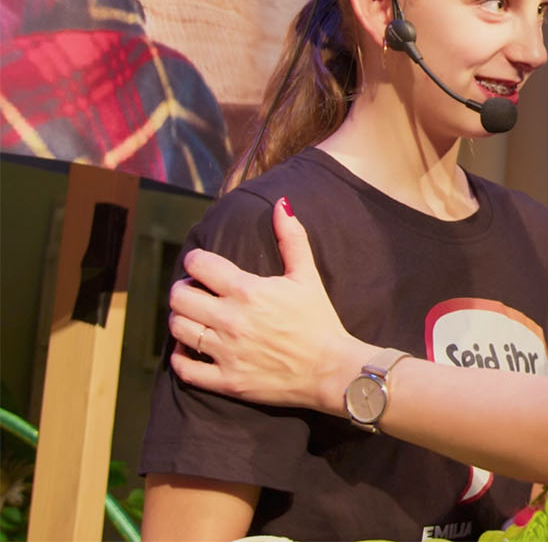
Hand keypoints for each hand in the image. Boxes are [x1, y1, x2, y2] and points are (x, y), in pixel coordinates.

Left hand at [168, 197, 376, 415]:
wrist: (331, 369)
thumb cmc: (320, 320)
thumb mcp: (307, 276)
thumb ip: (292, 239)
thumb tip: (282, 204)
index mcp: (248, 291)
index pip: (199, 265)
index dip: (195, 261)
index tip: (201, 265)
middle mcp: (231, 320)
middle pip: (180, 297)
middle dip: (183, 289)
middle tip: (194, 290)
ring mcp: (226, 352)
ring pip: (178, 329)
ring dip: (180, 319)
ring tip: (193, 317)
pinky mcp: (226, 380)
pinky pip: (185, 369)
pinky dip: (181, 357)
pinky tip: (190, 349)